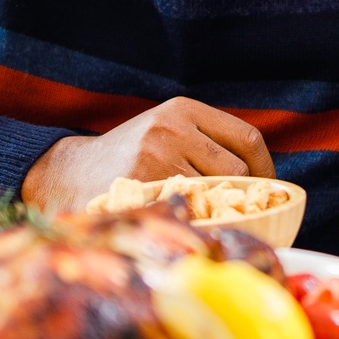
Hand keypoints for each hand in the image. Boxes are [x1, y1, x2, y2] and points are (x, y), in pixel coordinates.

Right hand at [21, 98, 273, 212]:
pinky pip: (188, 211)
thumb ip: (205, 145)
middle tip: (242, 215)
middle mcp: (172, 127)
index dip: (266, 169)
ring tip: (212, 222)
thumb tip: (266, 182)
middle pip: (236, 170)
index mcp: (183, 109)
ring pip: (214, 194)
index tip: (269, 189)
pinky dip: (195, 224)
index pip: (247, 139)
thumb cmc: (129, 159)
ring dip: (218, 213)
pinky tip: (188, 228)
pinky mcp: (142, 185)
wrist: (70, 172)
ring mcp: (156, 156)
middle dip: (243, 197)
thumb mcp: (166, 133)